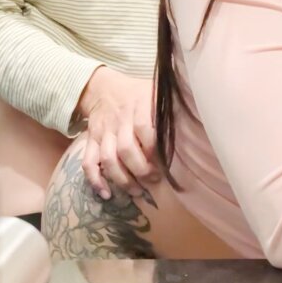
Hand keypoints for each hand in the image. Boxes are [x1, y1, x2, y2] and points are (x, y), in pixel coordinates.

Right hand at [72, 67, 158, 198]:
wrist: (103, 89)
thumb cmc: (137, 94)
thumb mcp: (156, 93)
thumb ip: (169, 108)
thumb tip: (193, 126)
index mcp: (138, 106)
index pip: (145, 129)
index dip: (155, 150)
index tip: (165, 163)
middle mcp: (119, 120)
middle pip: (126, 149)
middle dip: (141, 170)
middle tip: (154, 180)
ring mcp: (103, 132)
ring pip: (108, 159)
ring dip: (122, 179)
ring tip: (137, 190)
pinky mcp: (91, 141)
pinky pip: (88, 162)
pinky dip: (95, 180)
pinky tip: (107, 194)